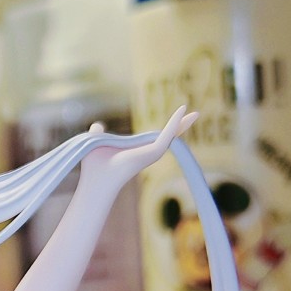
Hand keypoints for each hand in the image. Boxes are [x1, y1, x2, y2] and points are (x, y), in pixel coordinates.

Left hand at [82, 105, 197, 188]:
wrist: (96, 179)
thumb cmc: (94, 166)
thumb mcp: (97, 142)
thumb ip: (98, 133)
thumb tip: (96, 125)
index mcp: (136, 150)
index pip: (154, 136)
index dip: (165, 127)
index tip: (177, 115)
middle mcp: (147, 152)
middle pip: (169, 136)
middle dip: (181, 125)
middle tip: (195, 114)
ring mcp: (152, 153)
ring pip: (172, 135)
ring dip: (183, 123)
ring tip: (195, 113)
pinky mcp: (153, 152)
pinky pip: (167, 135)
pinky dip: (175, 123)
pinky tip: (182, 111)